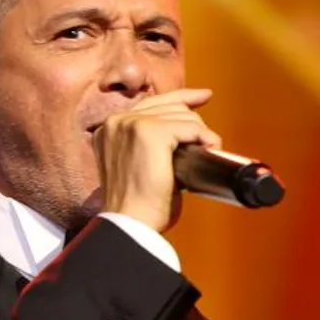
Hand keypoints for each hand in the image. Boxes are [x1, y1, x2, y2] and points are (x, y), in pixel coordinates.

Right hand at [93, 88, 221, 232]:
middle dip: (195, 121)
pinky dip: (205, 137)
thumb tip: (183, 139)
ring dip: (202, 134)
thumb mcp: (138, 168)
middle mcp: (117, 121)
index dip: (182, 97)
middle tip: (209, 141)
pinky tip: (209, 149)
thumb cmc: (139, 208)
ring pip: (182, 116)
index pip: (151, 102)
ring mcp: (132, 124)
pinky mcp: (150, 132)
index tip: (203, 97)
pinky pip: (190, 127)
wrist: (131, 223)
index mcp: (110, 128)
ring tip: (207, 152)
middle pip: (170, 105)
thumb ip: (148, 148)